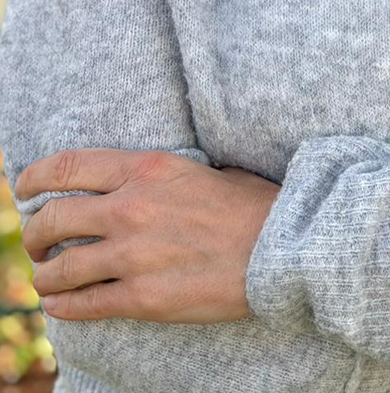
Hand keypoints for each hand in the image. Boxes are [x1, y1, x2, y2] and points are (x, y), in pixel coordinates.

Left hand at [14, 148, 280, 323]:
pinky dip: (64, 307)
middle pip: (54, 218)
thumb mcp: (201, 170)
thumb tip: (134, 184)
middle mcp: (130, 208)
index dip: (34, 178)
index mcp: (146, 168)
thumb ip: (159, 177)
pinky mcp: (142, 297)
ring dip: (46, 275)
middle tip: (38, 242)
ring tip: (48, 279)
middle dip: (36, 233)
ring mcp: (133, 255)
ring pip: (61, 267)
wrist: (279, 248)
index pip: (67, 167)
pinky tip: (61, 306)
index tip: (23, 188)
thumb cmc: (250, 206)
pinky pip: (84, 304)